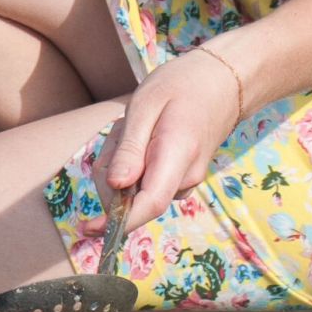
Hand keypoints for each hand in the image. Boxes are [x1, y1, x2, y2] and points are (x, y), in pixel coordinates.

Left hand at [96, 46, 244, 227]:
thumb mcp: (146, 105)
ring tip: (137, 128)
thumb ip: (130, 149)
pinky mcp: (180, 181)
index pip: (149, 204)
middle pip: (133, 199)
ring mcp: (185, 182)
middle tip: (120, 131)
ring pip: (135, 190)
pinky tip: (145, 137)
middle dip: (110, 173)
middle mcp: (185, 178)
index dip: (117, 221)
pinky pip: (145, 183)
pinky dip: (134, 165)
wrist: (222, 82)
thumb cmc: (182, 86)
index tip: (89, 229)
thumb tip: (115, 187)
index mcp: (178, 156)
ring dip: (122, 165)